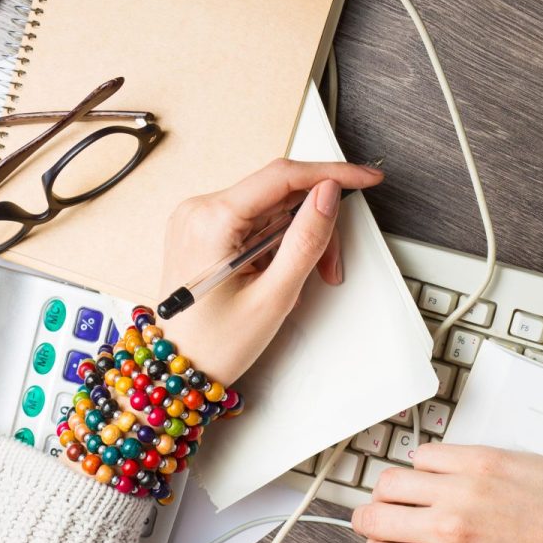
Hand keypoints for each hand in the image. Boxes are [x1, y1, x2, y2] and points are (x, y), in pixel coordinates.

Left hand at [58, 157, 380, 484]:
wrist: (178, 369)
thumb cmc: (215, 344)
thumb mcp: (273, 296)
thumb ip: (305, 240)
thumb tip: (329, 194)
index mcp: (211, 219)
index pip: (283, 176)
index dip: (332, 173)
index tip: (365, 178)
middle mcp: (199, 210)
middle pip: (280, 194)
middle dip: (313, 226)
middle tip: (330, 267)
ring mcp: (198, 218)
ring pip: (270, 210)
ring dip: (296, 240)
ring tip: (298, 282)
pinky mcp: (202, 230)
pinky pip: (253, 222)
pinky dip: (276, 244)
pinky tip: (277, 272)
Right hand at [350, 444, 542, 542]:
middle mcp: (449, 532)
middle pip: (372, 517)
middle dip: (375, 519)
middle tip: (388, 517)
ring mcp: (463, 491)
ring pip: (391, 481)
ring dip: (395, 489)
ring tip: (415, 493)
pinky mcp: (482, 459)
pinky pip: (428, 454)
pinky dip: (427, 463)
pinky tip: (444, 473)